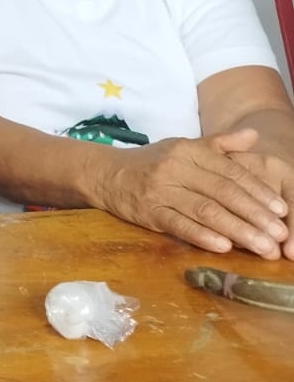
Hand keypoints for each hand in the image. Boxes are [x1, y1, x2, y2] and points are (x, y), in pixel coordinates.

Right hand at [100, 128, 289, 259]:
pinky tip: (224, 247)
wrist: (105, 173)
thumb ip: (220, 144)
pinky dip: (202, 236)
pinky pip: (178, 224)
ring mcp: (160, 190)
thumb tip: (253, 135)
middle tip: (280, 234)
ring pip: (205, 211)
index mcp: (189, 151)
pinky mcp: (147, 211)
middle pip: (223, 193)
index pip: (230, 172)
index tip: (282, 209)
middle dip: (255, 215)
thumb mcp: (183, 146)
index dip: (258, 191)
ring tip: (263, 247)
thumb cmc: (151, 162)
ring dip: (237, 231)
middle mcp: (175, 168)